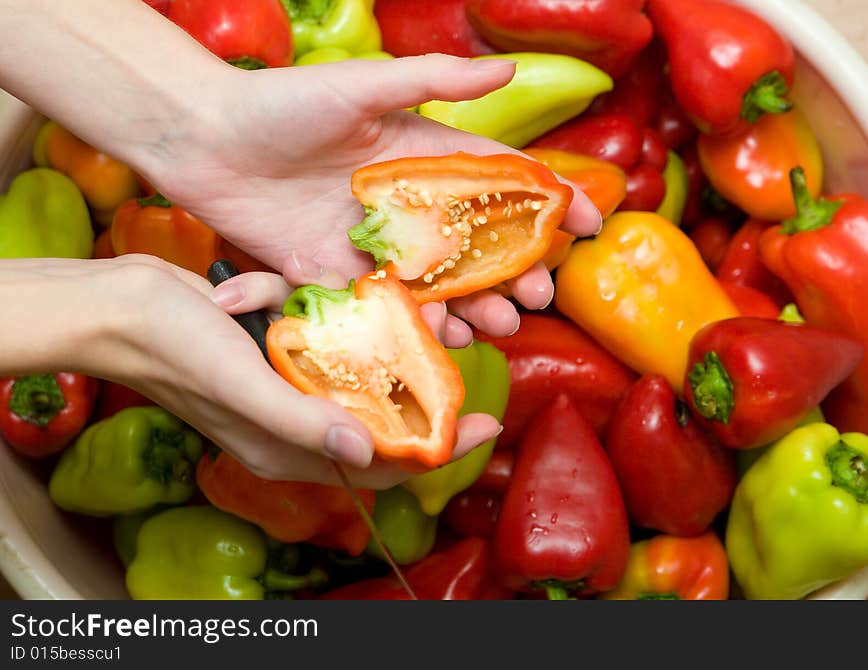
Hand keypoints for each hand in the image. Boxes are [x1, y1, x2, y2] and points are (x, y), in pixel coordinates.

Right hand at [0, 256, 498, 486]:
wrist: (119, 306)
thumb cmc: (173, 347)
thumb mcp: (241, 384)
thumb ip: (302, 422)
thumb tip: (366, 453)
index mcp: (287, 448)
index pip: (378, 465)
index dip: (435, 451)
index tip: (485, 424)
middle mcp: (292, 424)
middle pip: (377, 425)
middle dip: (421, 399)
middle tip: (465, 363)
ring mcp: (285, 388)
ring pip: (355, 380)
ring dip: (375, 349)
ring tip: (412, 316)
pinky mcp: (276, 352)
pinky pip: (320, 342)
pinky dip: (320, 315)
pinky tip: (295, 290)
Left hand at [143, 55, 602, 336]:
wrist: (205, 141)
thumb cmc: (282, 103)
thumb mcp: (363, 85)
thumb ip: (433, 81)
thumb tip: (510, 69)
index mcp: (422, 157)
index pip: (499, 181)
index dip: (545, 202)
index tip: (588, 224)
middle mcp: (407, 206)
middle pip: (478, 245)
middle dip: (516, 270)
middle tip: (541, 296)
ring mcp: (375, 246)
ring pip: (441, 285)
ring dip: (476, 307)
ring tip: (500, 326)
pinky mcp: (339, 276)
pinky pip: (390, 307)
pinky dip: (421, 326)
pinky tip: (448, 340)